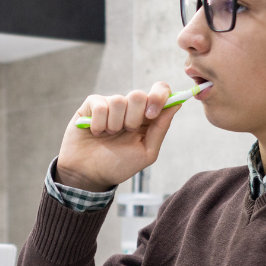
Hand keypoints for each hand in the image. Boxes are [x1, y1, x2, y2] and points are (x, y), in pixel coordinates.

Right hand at [56, 82, 176, 191]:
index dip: (159, 97)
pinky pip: (100, 105)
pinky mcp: (92, 104)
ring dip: (114, 124)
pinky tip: (95, 132)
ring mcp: (111, 105)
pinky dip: (98, 124)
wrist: (89, 174)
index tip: (152, 114)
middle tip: (126, 133)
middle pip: (139, 95)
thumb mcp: (146, 153)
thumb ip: (161, 129)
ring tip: (108, 136)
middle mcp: (130, 108)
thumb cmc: (118, 165)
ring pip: (119, 100)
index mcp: (147, 118)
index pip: (160, 91)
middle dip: (133, 118)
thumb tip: (176, 105)